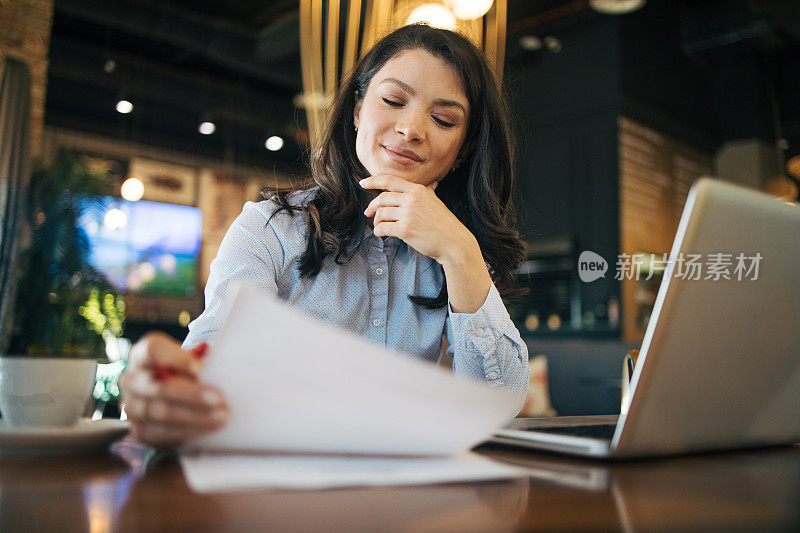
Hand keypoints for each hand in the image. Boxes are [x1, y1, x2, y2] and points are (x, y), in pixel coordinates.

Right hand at [119, 332, 228, 447]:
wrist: (173, 397)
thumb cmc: (185, 372)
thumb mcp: (189, 359)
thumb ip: (198, 360)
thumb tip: (213, 370)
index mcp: (142, 354)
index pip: (154, 350)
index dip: (177, 359)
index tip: (201, 369)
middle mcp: (130, 379)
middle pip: (158, 386)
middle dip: (192, 394)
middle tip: (219, 399)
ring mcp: (131, 406)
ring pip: (161, 412)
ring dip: (195, 416)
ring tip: (221, 416)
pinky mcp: (139, 430)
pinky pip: (163, 433)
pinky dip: (188, 431)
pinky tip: (208, 428)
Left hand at [361, 175, 474, 264]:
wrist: (454, 243)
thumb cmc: (444, 224)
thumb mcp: (436, 202)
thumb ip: (428, 192)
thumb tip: (432, 183)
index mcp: (418, 190)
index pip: (390, 180)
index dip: (373, 181)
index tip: (362, 183)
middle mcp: (412, 199)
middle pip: (382, 198)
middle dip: (371, 206)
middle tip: (367, 213)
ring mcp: (409, 214)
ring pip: (381, 214)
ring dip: (377, 221)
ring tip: (380, 226)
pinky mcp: (406, 230)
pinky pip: (383, 228)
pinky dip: (378, 231)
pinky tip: (381, 234)